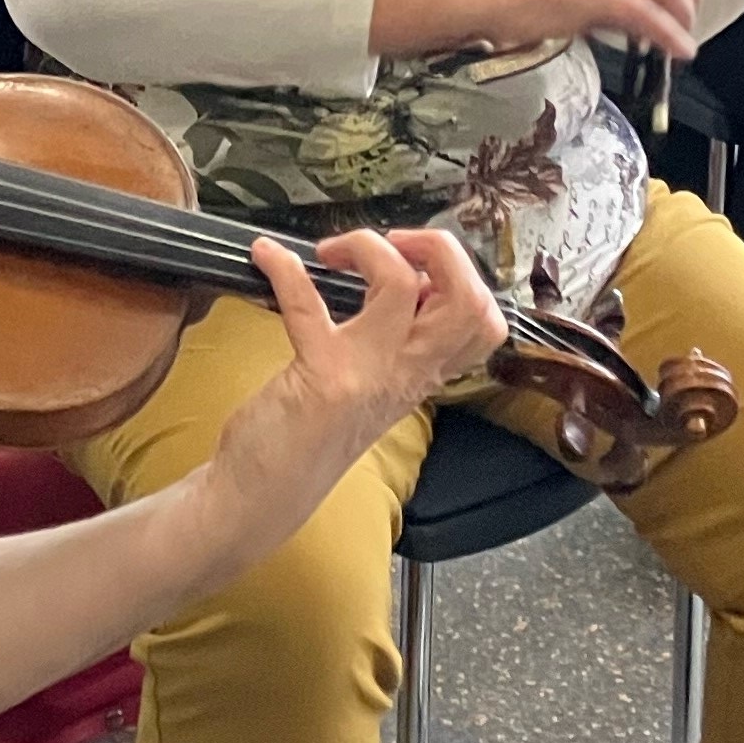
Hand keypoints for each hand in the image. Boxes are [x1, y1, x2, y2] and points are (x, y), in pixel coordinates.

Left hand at [186, 229, 505, 579]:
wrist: (259, 498)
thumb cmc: (306, 440)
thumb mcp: (369, 390)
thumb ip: (392, 347)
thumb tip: (399, 284)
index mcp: (419, 375)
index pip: (484, 322)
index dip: (461, 274)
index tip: (415, 262)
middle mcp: (405, 375)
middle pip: (467, 300)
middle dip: (439, 249)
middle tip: (394, 245)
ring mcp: (367, 375)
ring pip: (403, 287)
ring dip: (368, 248)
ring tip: (333, 251)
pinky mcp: (320, 376)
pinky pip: (308, 304)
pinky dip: (284, 269)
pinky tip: (264, 256)